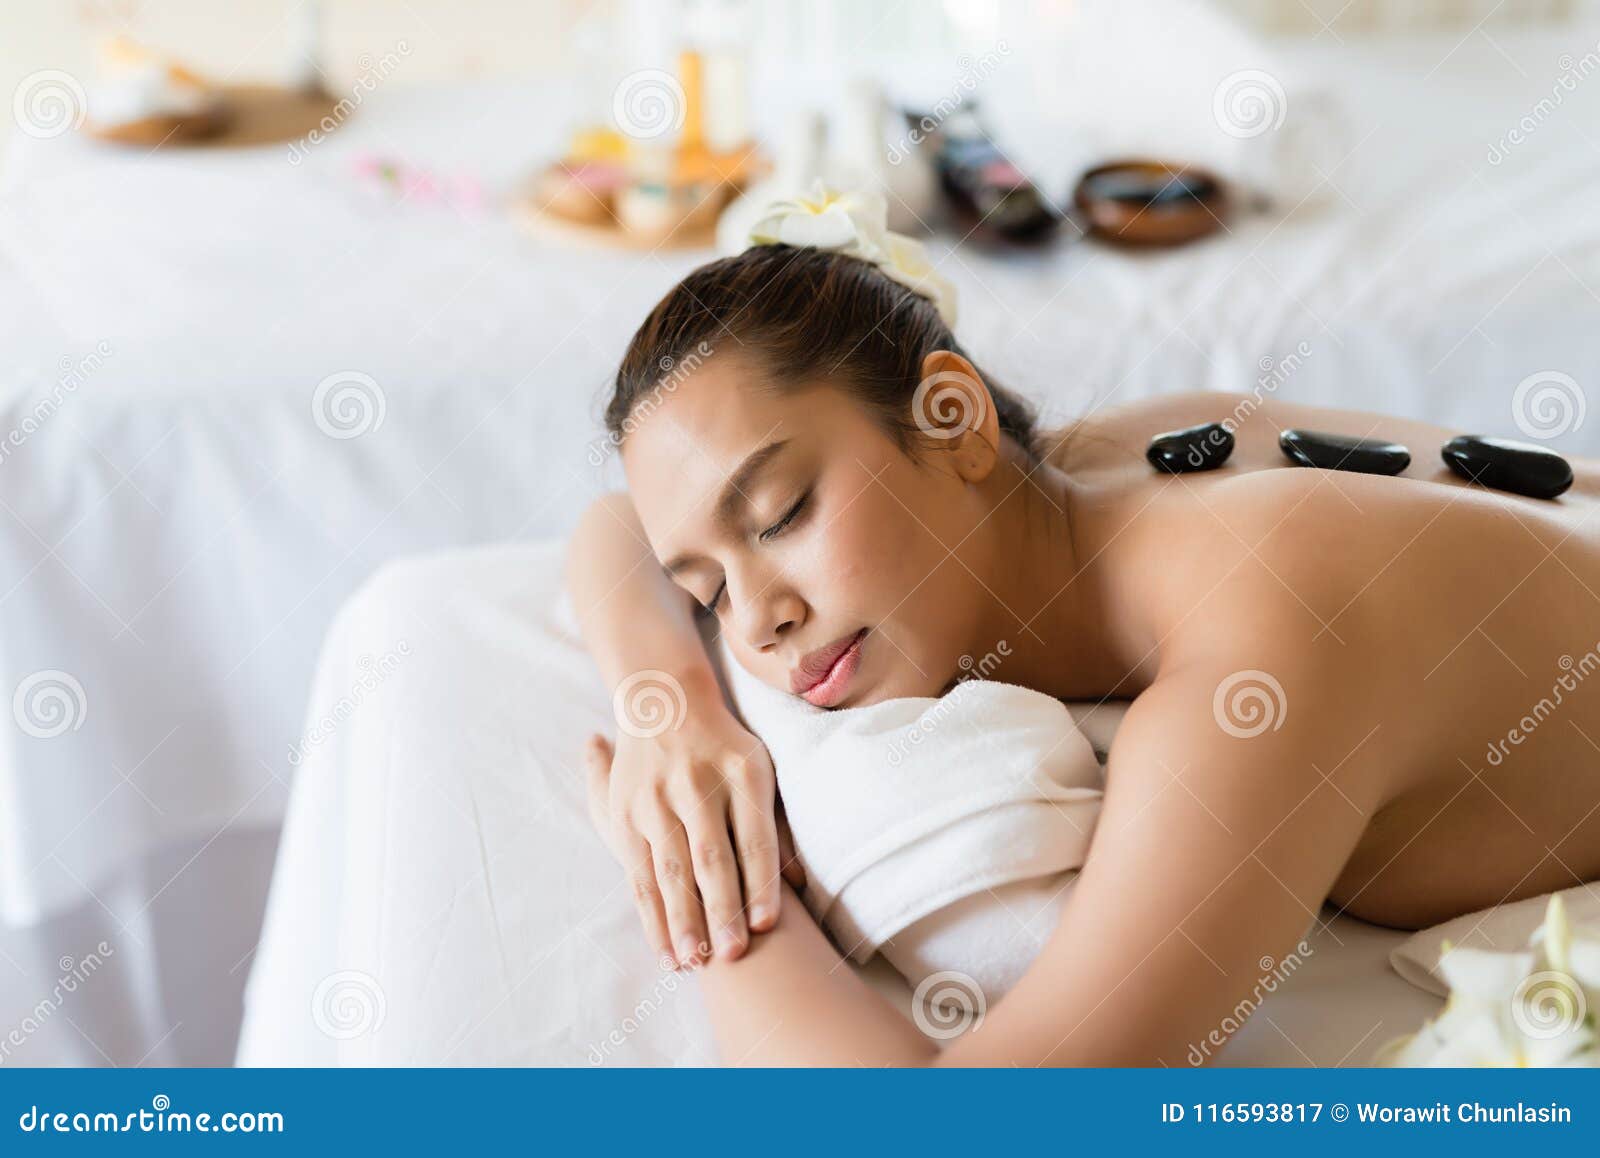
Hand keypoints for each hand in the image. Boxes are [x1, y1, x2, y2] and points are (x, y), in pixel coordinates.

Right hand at [583, 712, 803, 968]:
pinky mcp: (626, 815)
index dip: (761, 881)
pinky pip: (640, 874)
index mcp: (743, 771)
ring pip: (672, 870)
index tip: (765, 925)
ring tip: (694, 961)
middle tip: (733, 955)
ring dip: (683, 920)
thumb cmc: (726, 748)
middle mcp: (697, 784)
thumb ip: (775, 822)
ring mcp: (657, 799)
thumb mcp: (758, 767)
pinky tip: (666, 950)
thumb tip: (798, 881)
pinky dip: (653, 917)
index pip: (755, 836)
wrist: (664, 700)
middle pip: (712, 856)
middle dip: (722, 909)